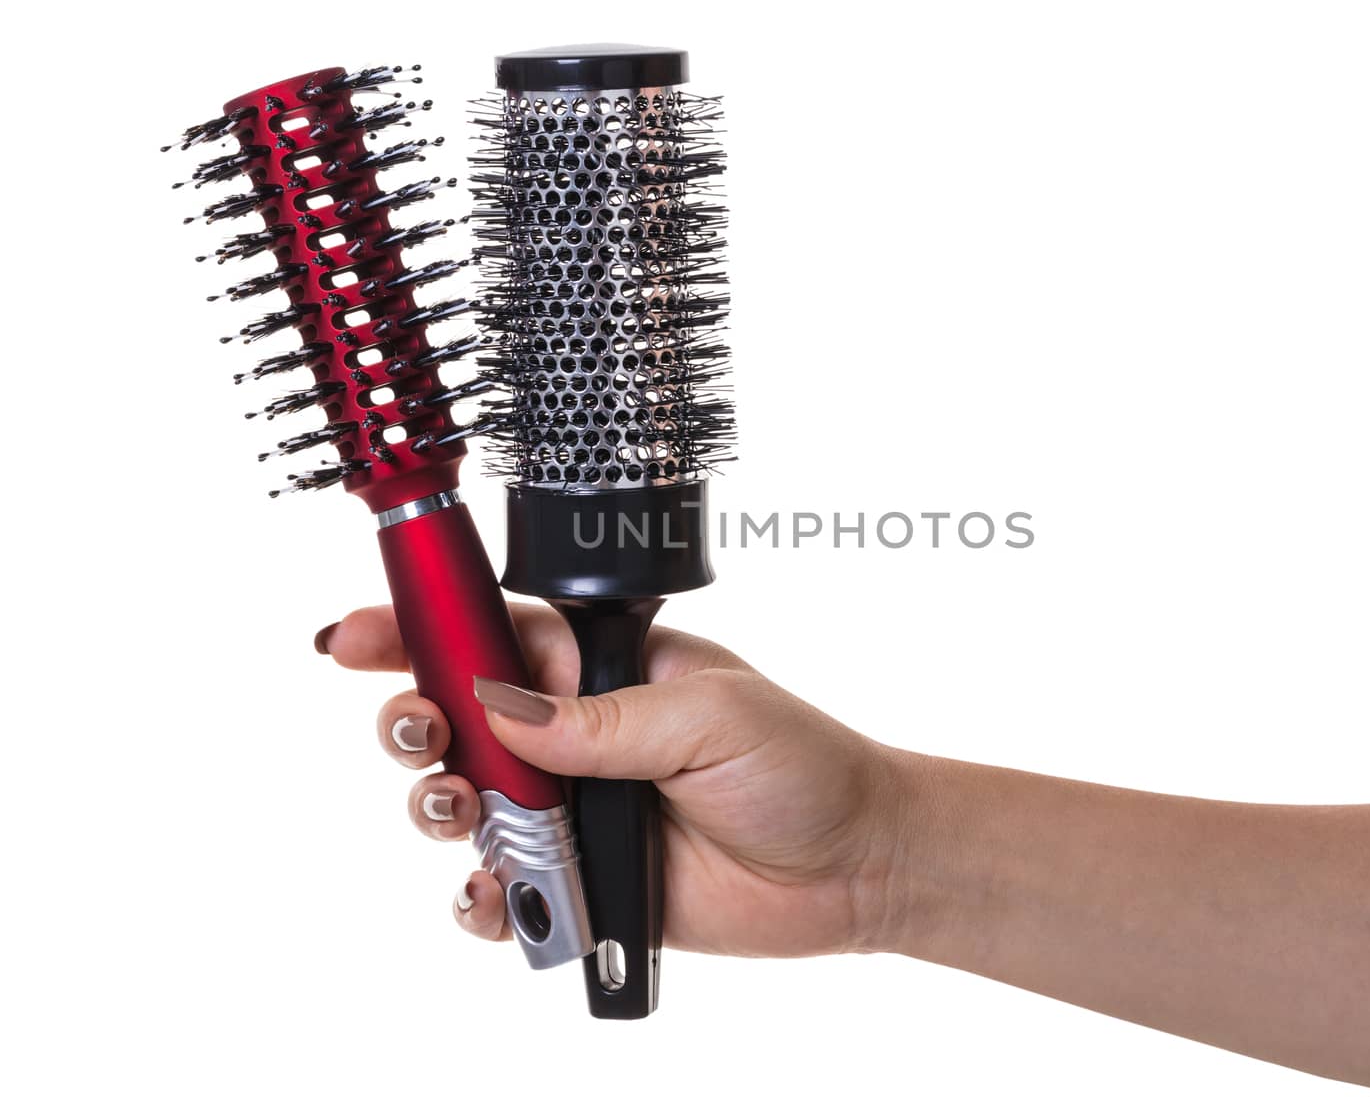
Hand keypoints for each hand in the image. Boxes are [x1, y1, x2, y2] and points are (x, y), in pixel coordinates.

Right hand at [319, 604, 912, 957]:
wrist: (853, 866)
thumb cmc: (801, 766)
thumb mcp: (709, 716)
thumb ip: (601, 720)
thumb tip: (502, 709)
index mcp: (602, 672)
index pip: (493, 640)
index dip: (417, 634)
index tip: (353, 639)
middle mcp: (575, 737)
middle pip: (456, 722)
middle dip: (413, 724)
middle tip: (422, 737)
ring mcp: (574, 812)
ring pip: (465, 805)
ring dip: (440, 808)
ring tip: (466, 811)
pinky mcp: (583, 885)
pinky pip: (505, 893)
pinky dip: (485, 898)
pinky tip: (496, 893)